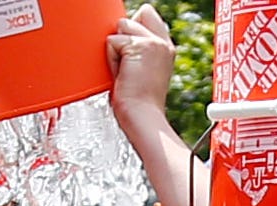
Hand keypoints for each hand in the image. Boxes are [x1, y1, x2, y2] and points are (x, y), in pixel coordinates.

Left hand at [108, 5, 177, 122]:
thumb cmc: (137, 104)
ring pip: (121, 28)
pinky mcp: (140, 46)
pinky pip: (112, 41)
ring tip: (124, 73)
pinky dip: (111, 59)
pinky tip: (121, 75)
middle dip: (122, 38)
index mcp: (165, 47)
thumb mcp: (140, 72)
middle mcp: (162, 42)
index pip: (146, 16)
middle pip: (132, 18)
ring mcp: (153, 42)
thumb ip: (135, 52)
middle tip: (126, 68)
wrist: (142, 117)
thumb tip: (119, 38)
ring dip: (115, 51)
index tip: (128, 57)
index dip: (130, 31)